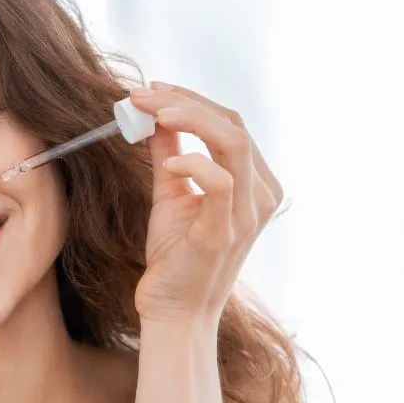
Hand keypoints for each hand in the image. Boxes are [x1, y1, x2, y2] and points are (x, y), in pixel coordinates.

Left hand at [127, 82, 284, 325]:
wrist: (174, 312)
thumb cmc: (175, 257)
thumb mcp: (171, 195)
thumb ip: (169, 154)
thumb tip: (154, 115)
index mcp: (256, 184)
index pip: (231, 124)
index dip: (191, 100)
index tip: (151, 90)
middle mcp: (261, 196)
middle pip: (234, 125)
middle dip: (185, 101)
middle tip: (142, 95)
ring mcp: (248, 215)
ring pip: (233, 143)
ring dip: (189, 118)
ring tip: (151, 111)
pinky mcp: (225, 233)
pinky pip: (220, 181)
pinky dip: (191, 162)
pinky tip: (167, 164)